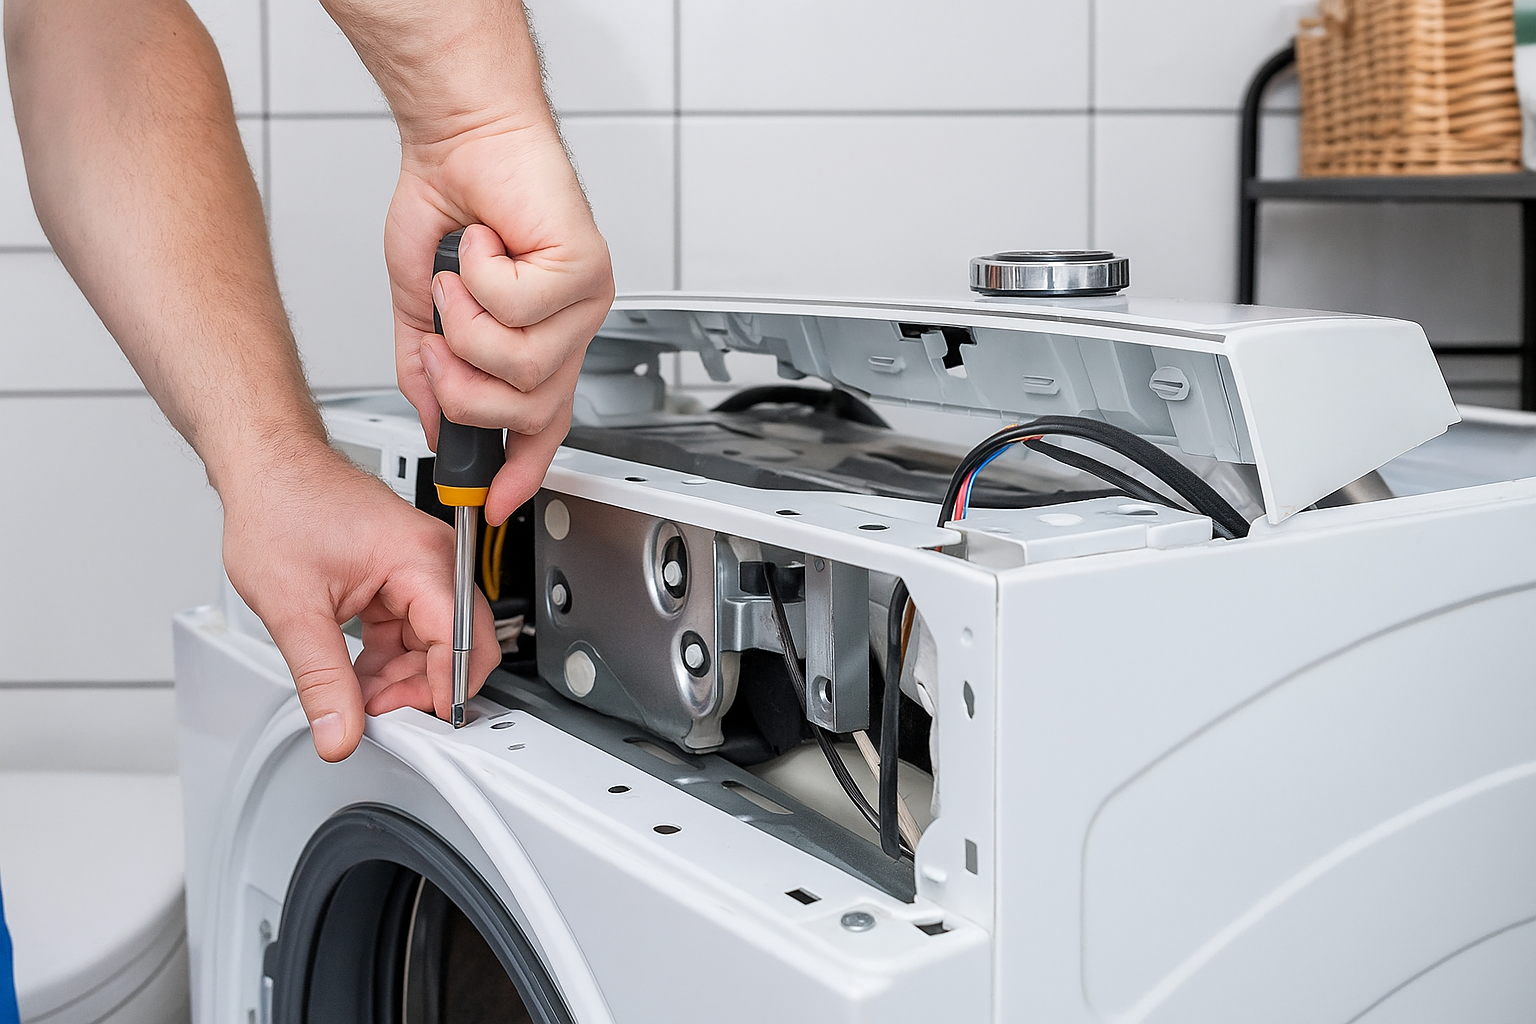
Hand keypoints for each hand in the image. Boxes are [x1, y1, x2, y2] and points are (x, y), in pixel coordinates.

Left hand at [221, 445, 498, 760]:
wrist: (265, 469)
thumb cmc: (279, 507)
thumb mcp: (291, 607)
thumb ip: (320, 678)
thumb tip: (339, 731)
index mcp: (419, 558)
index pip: (458, 637)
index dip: (444, 688)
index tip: (424, 724)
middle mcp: (432, 558)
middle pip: (459, 642)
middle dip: (425, 686)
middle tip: (382, 714)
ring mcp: (421, 565)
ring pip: (436, 641)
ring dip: (404, 676)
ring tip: (358, 695)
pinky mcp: (403, 573)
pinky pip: (414, 628)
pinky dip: (391, 657)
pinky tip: (359, 672)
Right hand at [386, 121, 614, 526]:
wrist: (459, 133)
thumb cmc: (449, 207)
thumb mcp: (423, 310)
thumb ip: (428, 372)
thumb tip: (436, 427)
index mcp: (539, 342)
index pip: (543, 426)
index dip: (520, 468)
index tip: (494, 504)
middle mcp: (570, 328)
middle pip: (528, 410)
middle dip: (463, 388)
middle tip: (437, 343)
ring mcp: (584, 301)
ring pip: (524, 366)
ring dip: (467, 324)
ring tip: (459, 279)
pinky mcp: (587, 266)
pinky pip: (522, 307)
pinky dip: (481, 276)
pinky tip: (484, 243)